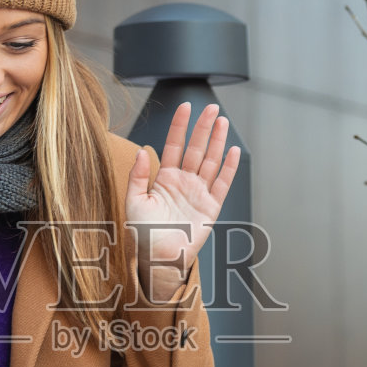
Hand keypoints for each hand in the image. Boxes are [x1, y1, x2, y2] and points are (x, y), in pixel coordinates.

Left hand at [124, 103, 240, 301]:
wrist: (158, 259)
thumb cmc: (143, 234)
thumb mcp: (133, 202)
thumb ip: (138, 176)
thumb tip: (142, 151)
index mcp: (165, 179)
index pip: (174, 145)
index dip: (180, 126)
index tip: (186, 106)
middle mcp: (184, 183)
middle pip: (196, 148)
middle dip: (203, 127)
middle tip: (211, 107)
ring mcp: (199, 193)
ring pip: (211, 161)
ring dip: (217, 141)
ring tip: (222, 121)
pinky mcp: (211, 207)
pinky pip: (222, 183)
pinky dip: (229, 167)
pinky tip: (232, 150)